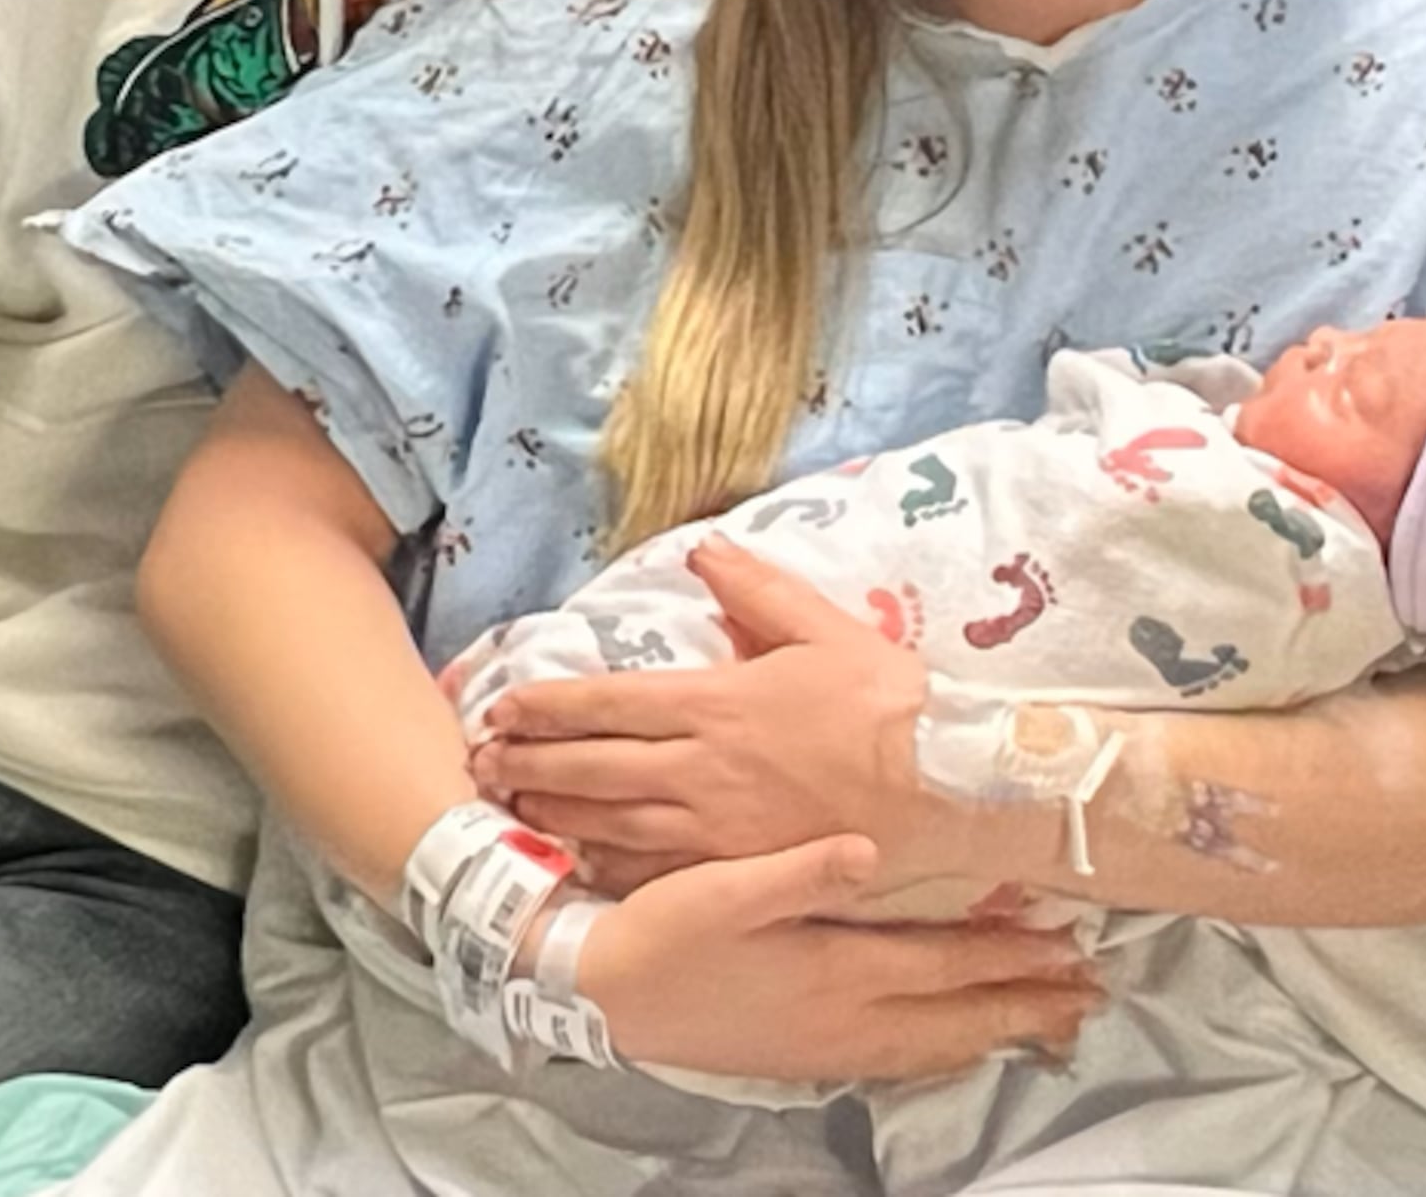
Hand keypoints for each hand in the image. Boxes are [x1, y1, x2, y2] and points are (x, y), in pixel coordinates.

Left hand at [473, 542, 945, 886]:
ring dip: (554, 810)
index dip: (548, 705)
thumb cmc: (888, 707)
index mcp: (715, 705)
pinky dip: (606, 866)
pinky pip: (655, 874)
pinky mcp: (738, 872)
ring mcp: (715, 830)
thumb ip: (757, 590)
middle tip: (481, 762)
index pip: (609, 703)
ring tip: (512, 804)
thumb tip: (702, 551)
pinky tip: (579, 861)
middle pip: (593, 766)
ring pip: (611, 822)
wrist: (945, 791)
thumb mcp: (825, 629)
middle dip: (530, 761)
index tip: (501, 706)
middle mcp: (700, 770)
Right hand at [576, 835, 1103, 1083]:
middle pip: (957, 1017)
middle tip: (1088, 998)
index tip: (1072, 946)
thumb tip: (872, 848)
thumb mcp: (723, 890)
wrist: (606, 1001)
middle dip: (1026, 1006)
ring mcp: (829, 1046)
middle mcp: (846, 1018)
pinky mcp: (809, 1058)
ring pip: (934, 1047)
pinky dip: (944, 1052)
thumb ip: (801, 871)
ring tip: (1044, 1024)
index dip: (1012, 956)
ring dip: (993, 1032)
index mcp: (836, 969)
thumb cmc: (664, 936)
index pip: (946, 964)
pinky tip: (956, 1046)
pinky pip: (901, 1061)